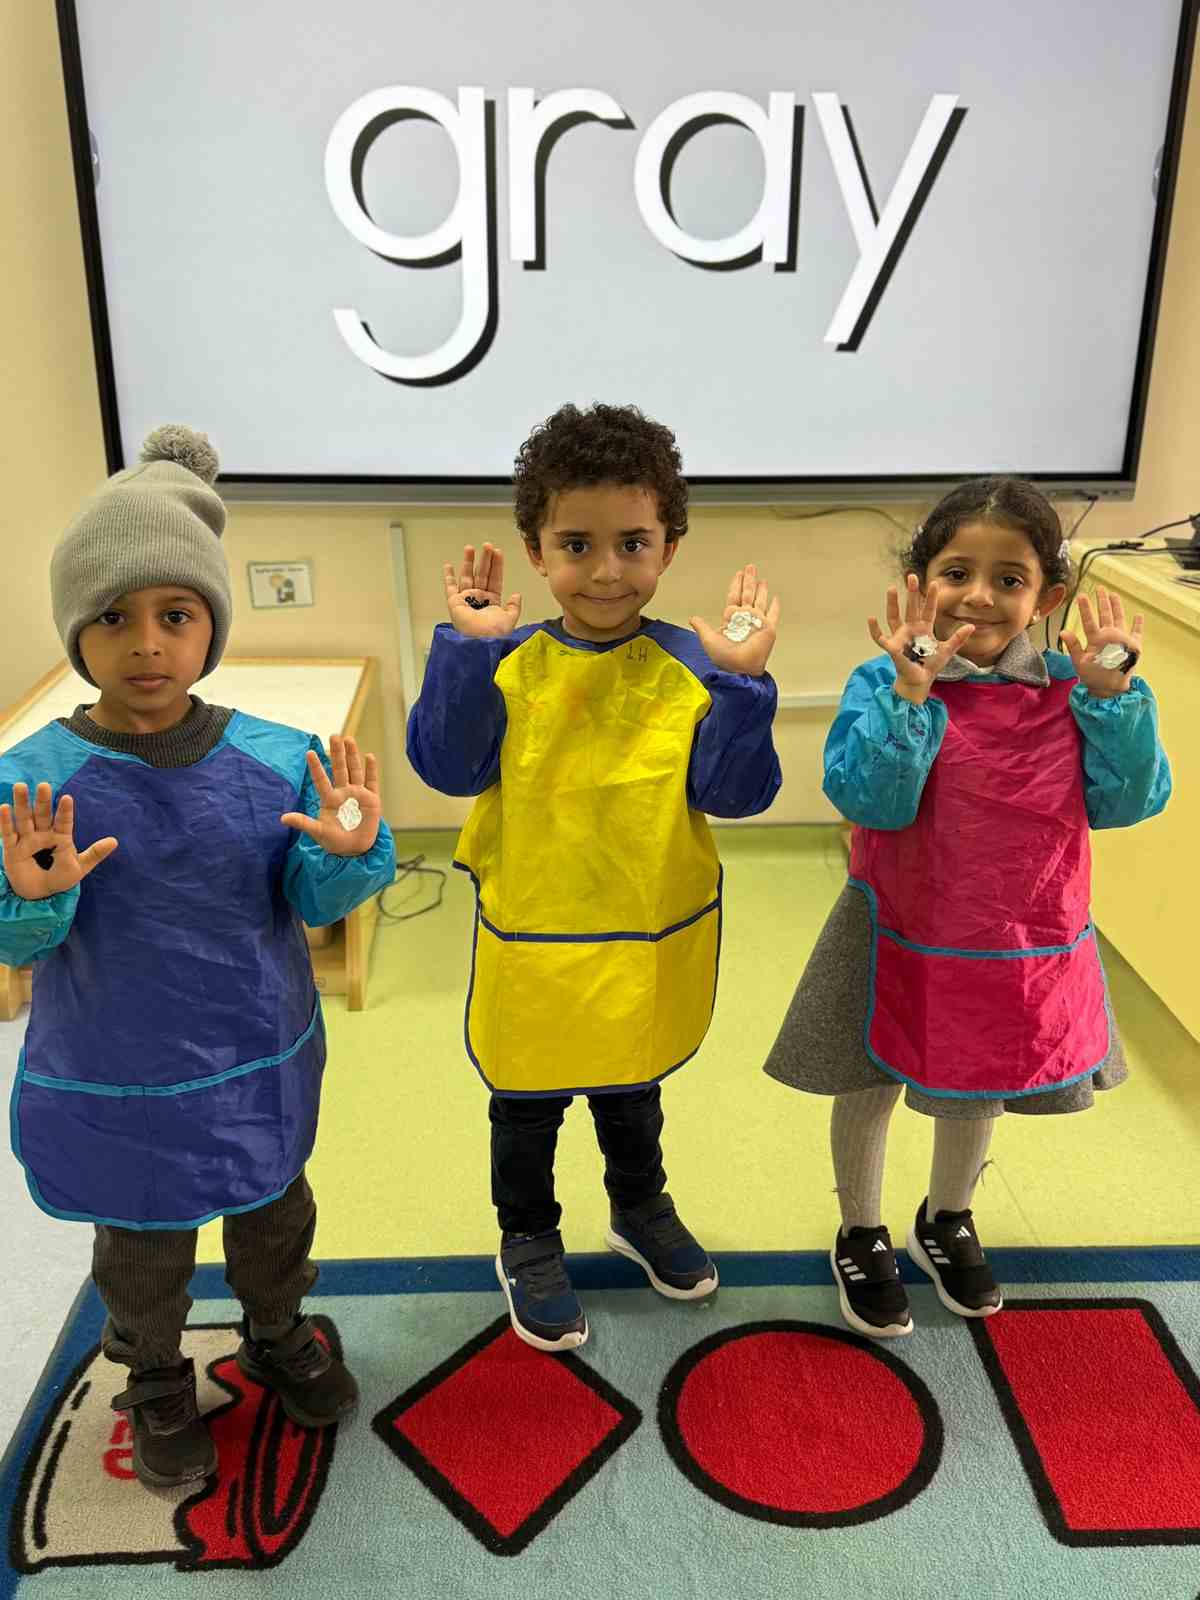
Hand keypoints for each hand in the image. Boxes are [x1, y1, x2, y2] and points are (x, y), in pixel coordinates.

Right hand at [0, 782, 117, 900]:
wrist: (40, 895)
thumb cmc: (60, 877)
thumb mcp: (79, 867)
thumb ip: (94, 853)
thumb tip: (115, 841)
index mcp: (60, 836)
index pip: (63, 821)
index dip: (65, 811)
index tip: (67, 798)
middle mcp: (43, 834)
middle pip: (42, 814)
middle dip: (43, 801)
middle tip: (44, 785)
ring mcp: (27, 840)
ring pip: (24, 819)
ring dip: (22, 803)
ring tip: (21, 785)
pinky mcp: (12, 850)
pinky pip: (8, 834)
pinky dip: (5, 821)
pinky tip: (4, 807)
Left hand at [280, 736, 381, 856]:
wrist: (355, 851)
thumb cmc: (334, 842)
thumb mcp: (318, 832)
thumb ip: (304, 823)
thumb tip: (282, 819)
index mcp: (329, 799)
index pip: (321, 779)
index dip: (316, 766)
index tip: (309, 752)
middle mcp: (343, 793)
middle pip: (339, 769)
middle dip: (337, 753)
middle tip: (334, 736)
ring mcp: (358, 795)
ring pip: (355, 771)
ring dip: (353, 756)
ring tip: (349, 739)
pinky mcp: (372, 800)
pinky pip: (372, 782)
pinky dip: (371, 770)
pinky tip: (369, 756)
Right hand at [444, 544, 522, 637]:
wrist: (482, 641)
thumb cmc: (496, 633)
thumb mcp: (510, 618)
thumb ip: (514, 606)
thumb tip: (516, 594)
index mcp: (492, 602)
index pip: (494, 579)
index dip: (497, 565)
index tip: (498, 552)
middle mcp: (479, 599)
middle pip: (482, 574)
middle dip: (485, 559)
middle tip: (487, 545)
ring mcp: (467, 600)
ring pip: (468, 576)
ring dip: (469, 562)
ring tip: (470, 548)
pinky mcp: (455, 603)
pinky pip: (450, 587)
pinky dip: (448, 577)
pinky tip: (448, 565)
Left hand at [690, 565, 780, 675]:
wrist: (739, 668)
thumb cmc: (724, 658)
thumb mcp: (708, 639)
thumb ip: (701, 627)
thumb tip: (692, 618)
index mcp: (731, 619)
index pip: (734, 596)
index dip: (736, 585)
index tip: (738, 574)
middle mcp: (745, 618)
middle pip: (747, 594)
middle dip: (748, 580)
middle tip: (750, 567)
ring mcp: (757, 622)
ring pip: (760, 600)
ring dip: (761, 589)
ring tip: (761, 578)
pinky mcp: (768, 628)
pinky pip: (773, 614)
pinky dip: (774, 606)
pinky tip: (775, 598)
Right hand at [868, 575, 974, 703]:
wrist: (920, 680)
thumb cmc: (931, 664)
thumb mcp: (947, 650)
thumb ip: (958, 638)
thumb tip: (972, 626)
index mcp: (924, 628)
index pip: (928, 609)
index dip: (931, 597)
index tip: (934, 583)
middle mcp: (911, 629)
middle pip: (911, 607)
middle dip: (911, 592)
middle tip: (911, 576)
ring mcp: (900, 636)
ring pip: (894, 616)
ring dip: (892, 603)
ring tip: (892, 588)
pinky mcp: (892, 647)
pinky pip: (880, 637)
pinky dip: (875, 629)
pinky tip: (871, 618)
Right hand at [1059, 587, 1143, 699]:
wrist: (1113, 688)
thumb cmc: (1094, 676)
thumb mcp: (1079, 663)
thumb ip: (1073, 645)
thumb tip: (1063, 631)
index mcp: (1097, 640)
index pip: (1088, 620)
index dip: (1084, 607)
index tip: (1081, 595)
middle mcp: (1112, 636)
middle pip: (1106, 614)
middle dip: (1102, 600)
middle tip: (1100, 588)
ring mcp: (1124, 639)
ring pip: (1120, 618)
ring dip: (1116, 605)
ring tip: (1114, 595)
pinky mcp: (1135, 645)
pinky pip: (1137, 631)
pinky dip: (1138, 623)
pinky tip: (1138, 615)